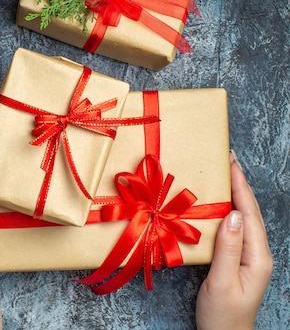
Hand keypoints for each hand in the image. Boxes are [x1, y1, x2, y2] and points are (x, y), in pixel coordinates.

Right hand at [196, 152, 272, 329]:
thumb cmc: (222, 315)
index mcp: (257, 257)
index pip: (249, 214)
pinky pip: (233, 229)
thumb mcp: (222, 282)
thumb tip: (231, 215)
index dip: (240, 187)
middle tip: (227, 160)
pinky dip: (226, 210)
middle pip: (250, 212)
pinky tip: (217, 204)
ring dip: (234, 195)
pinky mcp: (237, 259)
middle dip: (239, 184)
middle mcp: (257, 253)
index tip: (231, 163)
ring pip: (242, 219)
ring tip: (223, 174)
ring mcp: (249, 256)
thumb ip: (228, 248)